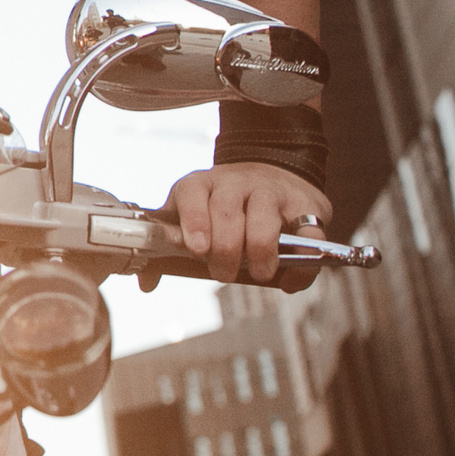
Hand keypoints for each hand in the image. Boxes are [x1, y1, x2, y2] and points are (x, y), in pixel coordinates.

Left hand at [165, 162, 330, 287]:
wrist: (271, 172)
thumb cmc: (221, 206)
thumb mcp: (189, 215)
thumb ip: (167, 248)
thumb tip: (146, 283)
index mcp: (200, 184)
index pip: (192, 194)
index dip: (194, 221)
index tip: (197, 249)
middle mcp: (235, 183)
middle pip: (227, 211)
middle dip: (225, 248)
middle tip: (222, 273)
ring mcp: (271, 191)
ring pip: (265, 216)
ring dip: (261, 250)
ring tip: (259, 272)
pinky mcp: (305, 206)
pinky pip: (308, 233)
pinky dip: (303, 261)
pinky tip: (290, 278)